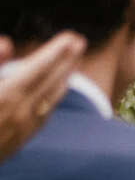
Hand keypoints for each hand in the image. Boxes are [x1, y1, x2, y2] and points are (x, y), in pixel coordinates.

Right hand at [0, 32, 85, 163]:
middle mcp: (20, 113)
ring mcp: (22, 129)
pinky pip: (43, 116)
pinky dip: (53, 99)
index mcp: (6, 96)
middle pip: (50, 83)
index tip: (72, 37)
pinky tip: (55, 93)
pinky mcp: (19, 141)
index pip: (37, 69)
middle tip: (81, 42)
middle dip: (66, 61)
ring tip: (73, 63)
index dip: (55, 52)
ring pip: (50, 100)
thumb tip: (7, 43)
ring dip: (64, 79)